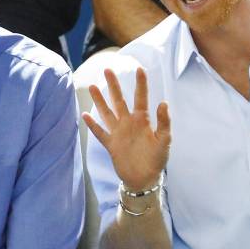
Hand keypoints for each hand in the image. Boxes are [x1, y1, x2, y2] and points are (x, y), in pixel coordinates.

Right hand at [82, 67, 170, 190]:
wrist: (144, 179)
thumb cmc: (157, 160)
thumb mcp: (164, 141)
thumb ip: (164, 123)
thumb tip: (163, 103)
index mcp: (142, 121)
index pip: (141, 98)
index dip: (140, 84)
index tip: (139, 68)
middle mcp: (128, 123)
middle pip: (119, 100)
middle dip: (113, 85)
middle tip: (107, 70)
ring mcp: (118, 133)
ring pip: (107, 112)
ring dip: (99, 100)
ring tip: (92, 86)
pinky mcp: (111, 145)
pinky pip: (100, 132)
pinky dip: (92, 125)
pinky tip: (85, 115)